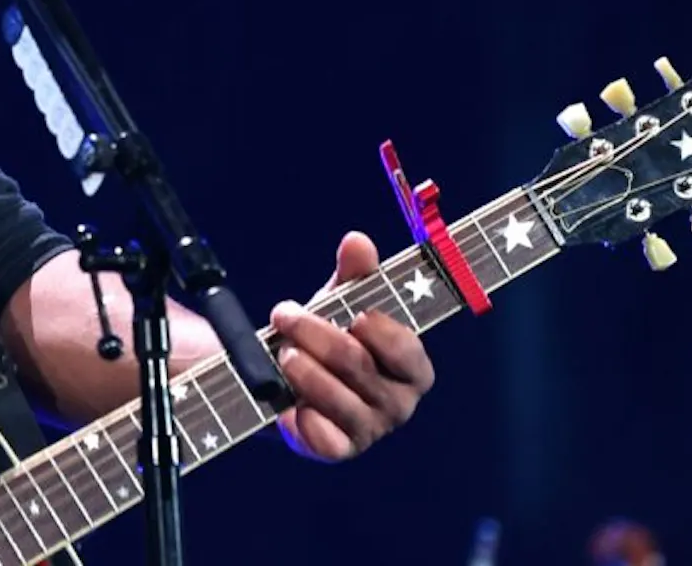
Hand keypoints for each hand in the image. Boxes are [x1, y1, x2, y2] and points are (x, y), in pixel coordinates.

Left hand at [269, 231, 433, 461]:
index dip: (380, 331)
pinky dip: (302, 420)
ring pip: (338, 400)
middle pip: (360, 367)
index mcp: (410, 365)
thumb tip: (358, 241)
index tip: (353, 313)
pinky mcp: (336, 449)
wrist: (281, 377)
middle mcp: (397, 402)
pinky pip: (325, 442)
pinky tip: (286, 404)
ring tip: (282, 353)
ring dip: (304, 371)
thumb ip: (353, 274)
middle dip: (318, 335)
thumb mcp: (338, 301)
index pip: (408, 351)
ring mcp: (368, 429)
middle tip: (285, 315)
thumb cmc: (325, 336)